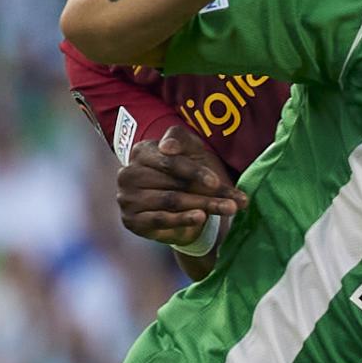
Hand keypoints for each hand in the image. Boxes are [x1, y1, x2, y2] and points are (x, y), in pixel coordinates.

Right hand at [117, 124, 245, 248]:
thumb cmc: (185, 171)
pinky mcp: (131, 220)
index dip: (194, 172)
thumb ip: (183, 142)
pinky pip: (160, 220)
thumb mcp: (190, 151)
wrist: (179, 205)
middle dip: (206, 194)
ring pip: (170, 202)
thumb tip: (168, 147)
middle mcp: (128, 174)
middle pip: (173, 184)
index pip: (170, 161)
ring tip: (227, 209)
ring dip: (202, 207)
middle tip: (234, 204)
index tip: (215, 182)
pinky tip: (201, 218)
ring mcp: (127, 198)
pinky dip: (182, 220)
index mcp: (141, 152)